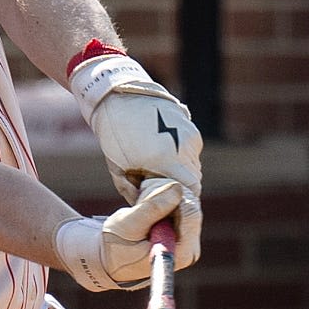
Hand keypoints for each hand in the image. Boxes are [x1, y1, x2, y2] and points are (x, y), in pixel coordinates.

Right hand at [54, 180, 196, 291]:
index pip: (190, 212)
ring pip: (184, 201)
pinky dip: (161, 200)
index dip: (168, 198)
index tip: (145, 201)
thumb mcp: (127, 225)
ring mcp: (188, 240)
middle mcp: (190, 248)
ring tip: (140, 209)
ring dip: (161, 197)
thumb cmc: (115, 247)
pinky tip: (146, 210)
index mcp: (181, 253)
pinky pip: (180, 203)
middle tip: (139, 203)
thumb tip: (177, 189)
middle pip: (190, 204)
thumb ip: (151, 208)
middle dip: (164, 196)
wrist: (110, 259)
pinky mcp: (183, 231)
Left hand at [66, 49, 202, 199]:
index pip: (188, 195)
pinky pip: (191, 154)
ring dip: (181, 175)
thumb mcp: (121, 171)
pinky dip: (182, 160)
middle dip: (180, 192)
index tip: (171, 211)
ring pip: (193, 169)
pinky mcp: (191, 130)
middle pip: (193, 183)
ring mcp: (190, 138)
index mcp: (165, 161)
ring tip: (160, 173)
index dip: (181, 206)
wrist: (119, 97)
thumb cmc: (115, 137)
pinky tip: (164, 155)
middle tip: (164, 195)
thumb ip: (139, 194)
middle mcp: (183, 149)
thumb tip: (152, 211)